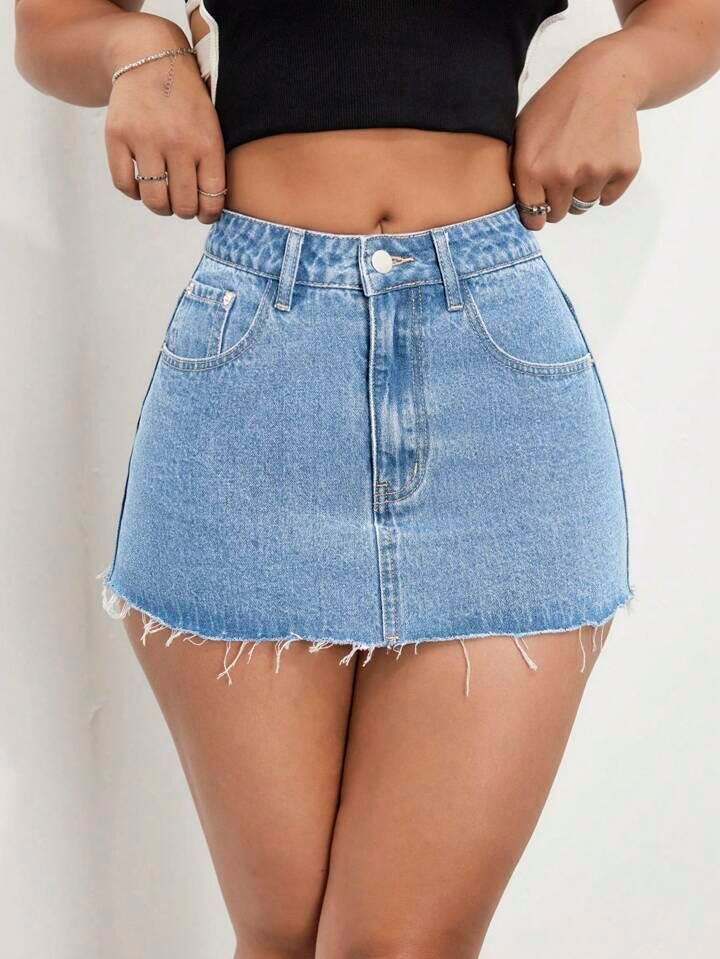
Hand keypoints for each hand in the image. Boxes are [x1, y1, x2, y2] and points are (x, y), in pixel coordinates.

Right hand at [104, 22, 225, 223]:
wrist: (150, 57)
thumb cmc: (187, 100)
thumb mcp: (212, 125)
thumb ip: (212, 162)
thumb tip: (209, 207)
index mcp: (207, 143)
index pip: (212, 198)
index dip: (208, 214)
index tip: (204, 213)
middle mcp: (178, 143)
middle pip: (183, 205)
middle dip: (184, 211)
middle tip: (181, 204)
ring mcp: (146, 139)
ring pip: (154, 200)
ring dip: (160, 207)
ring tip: (162, 199)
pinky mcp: (118, 136)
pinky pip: (125, 184)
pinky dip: (133, 192)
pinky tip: (140, 184)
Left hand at [510, 36, 642, 229]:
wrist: (604, 78)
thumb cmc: (558, 104)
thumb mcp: (522, 132)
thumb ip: (516, 169)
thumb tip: (515, 204)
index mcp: (532, 169)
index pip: (533, 217)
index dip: (536, 213)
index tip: (540, 207)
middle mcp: (562, 176)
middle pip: (559, 214)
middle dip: (558, 199)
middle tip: (563, 172)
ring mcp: (595, 173)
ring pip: (583, 205)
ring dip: (581, 191)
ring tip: (582, 159)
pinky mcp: (623, 169)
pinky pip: (608, 197)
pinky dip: (605, 184)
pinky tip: (600, 157)